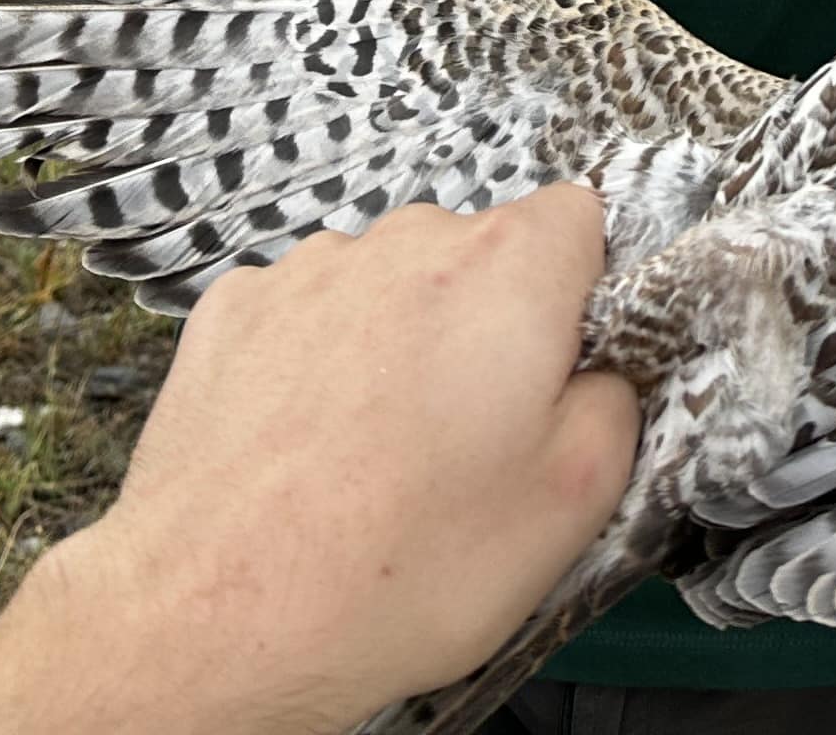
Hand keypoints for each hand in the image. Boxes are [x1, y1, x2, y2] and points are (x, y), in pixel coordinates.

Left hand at [0, 188, 637, 734]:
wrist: (219, 616)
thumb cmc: (394, 568)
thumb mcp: (574, 502)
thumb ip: (616, 402)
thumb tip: (599, 374)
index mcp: (505, 270)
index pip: (577, 219)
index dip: (580, 294)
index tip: (562, 368)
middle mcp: (404, 243)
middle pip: (478, 254)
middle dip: (486, 328)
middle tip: (471, 441)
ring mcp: (308, 271)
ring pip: (388, 286)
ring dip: (398, 345)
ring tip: (379, 459)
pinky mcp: (232, 310)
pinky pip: (305, 316)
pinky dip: (316, 363)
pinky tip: (310, 448)